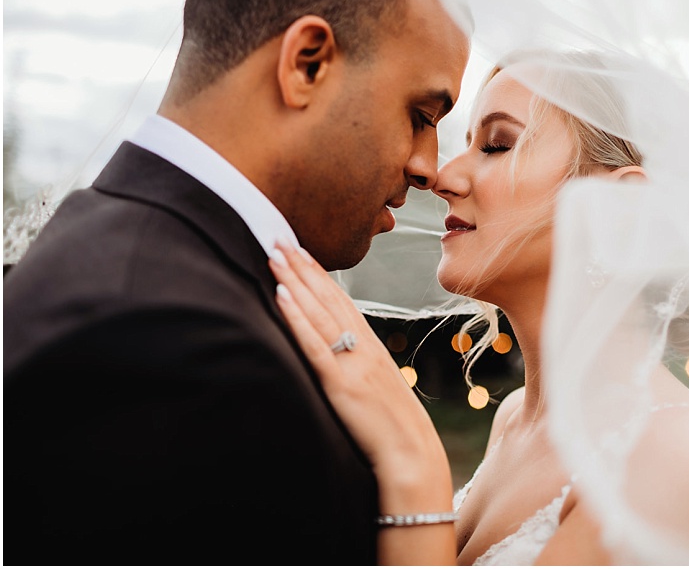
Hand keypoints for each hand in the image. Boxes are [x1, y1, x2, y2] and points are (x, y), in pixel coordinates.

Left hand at [268, 240, 451, 508]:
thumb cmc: (394, 427)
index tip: (300, 251)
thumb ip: (358, 367)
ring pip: (318, 311)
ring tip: (276, 254)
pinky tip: (281, 295)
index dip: (318, 274)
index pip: (341, 300)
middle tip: (280, 237)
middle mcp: (363, 345)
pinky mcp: (341, 382)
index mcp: (371, 345)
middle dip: (302, 266)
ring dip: (295, 280)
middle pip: (328, 297)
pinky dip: (296, 316)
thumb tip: (338, 356)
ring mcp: (352, 361)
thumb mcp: (378, 387)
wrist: (411, 452)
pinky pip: (313, 343)